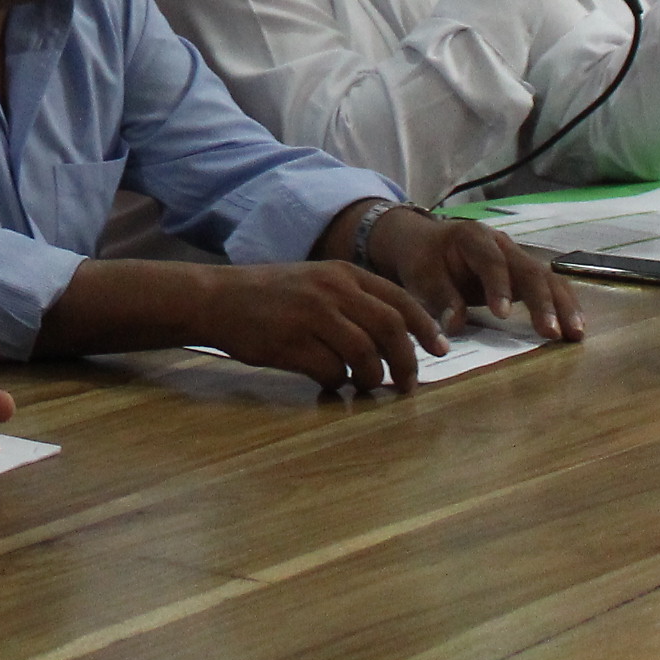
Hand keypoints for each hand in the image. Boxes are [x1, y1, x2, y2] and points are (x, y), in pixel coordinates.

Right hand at [193, 261, 448, 391]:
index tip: (441, 351)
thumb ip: (354, 301)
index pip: (399, 300)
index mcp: (343, 273)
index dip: (426, 328)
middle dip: (406, 361)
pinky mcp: (290, 342)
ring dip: (371, 377)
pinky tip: (328, 382)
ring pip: (364, 354)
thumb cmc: (272, 295)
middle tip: (407, 384)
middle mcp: (332, 290)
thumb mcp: (317, 282)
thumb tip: (397, 338)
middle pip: (389, 328)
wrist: (218, 298)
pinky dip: (336, 382)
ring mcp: (311, 315)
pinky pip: (330, 370)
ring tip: (365, 386)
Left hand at [363, 208, 581, 342]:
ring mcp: (517, 258)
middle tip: (552, 332)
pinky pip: (550, 287)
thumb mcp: (421, 275)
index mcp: (473, 236)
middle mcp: (502, 244)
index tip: (502, 315)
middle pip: (530, 270)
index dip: (498, 287)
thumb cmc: (423, 258)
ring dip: (563, 306)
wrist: (426, 242)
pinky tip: (574, 328)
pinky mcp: (524, 274)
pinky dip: (564, 306)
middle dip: (543, 302)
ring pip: (548, 278)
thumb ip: (440, 298)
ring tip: (574, 334)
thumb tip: (455, 327)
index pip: (491, 261)